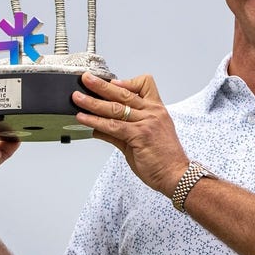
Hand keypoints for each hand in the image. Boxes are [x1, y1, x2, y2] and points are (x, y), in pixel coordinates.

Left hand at [73, 73, 188, 196]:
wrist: (176, 175)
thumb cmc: (165, 159)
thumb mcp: (143, 139)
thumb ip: (121, 132)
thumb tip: (99, 128)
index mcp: (157, 110)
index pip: (144, 84)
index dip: (126, 81)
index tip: (112, 82)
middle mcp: (153, 112)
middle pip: (123, 93)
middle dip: (102, 85)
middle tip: (86, 79)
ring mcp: (146, 123)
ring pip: (115, 108)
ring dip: (92, 102)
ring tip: (78, 98)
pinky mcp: (139, 135)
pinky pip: (112, 126)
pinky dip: (95, 121)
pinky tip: (84, 119)